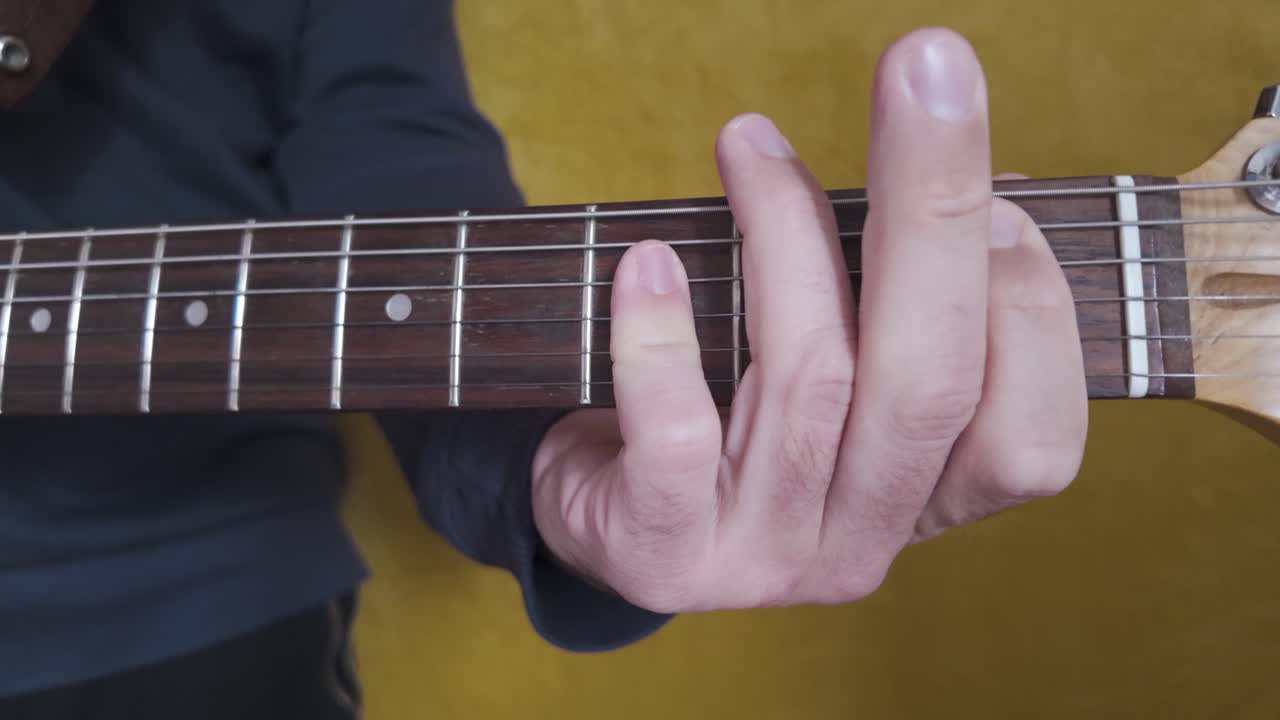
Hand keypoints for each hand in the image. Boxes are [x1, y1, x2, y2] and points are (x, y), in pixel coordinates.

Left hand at [530, 27, 1086, 612]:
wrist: (600, 510)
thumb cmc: (729, 414)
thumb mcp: (836, 370)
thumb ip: (896, 303)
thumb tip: (962, 180)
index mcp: (926, 503)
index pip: (1030, 441)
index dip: (1029, 314)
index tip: (996, 201)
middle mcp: (864, 545)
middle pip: (928, 384)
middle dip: (935, 209)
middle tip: (926, 66)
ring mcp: (768, 561)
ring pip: (810, 380)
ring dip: (785, 235)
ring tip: (748, 144)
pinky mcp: (669, 554)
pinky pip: (678, 432)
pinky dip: (664, 333)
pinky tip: (650, 259)